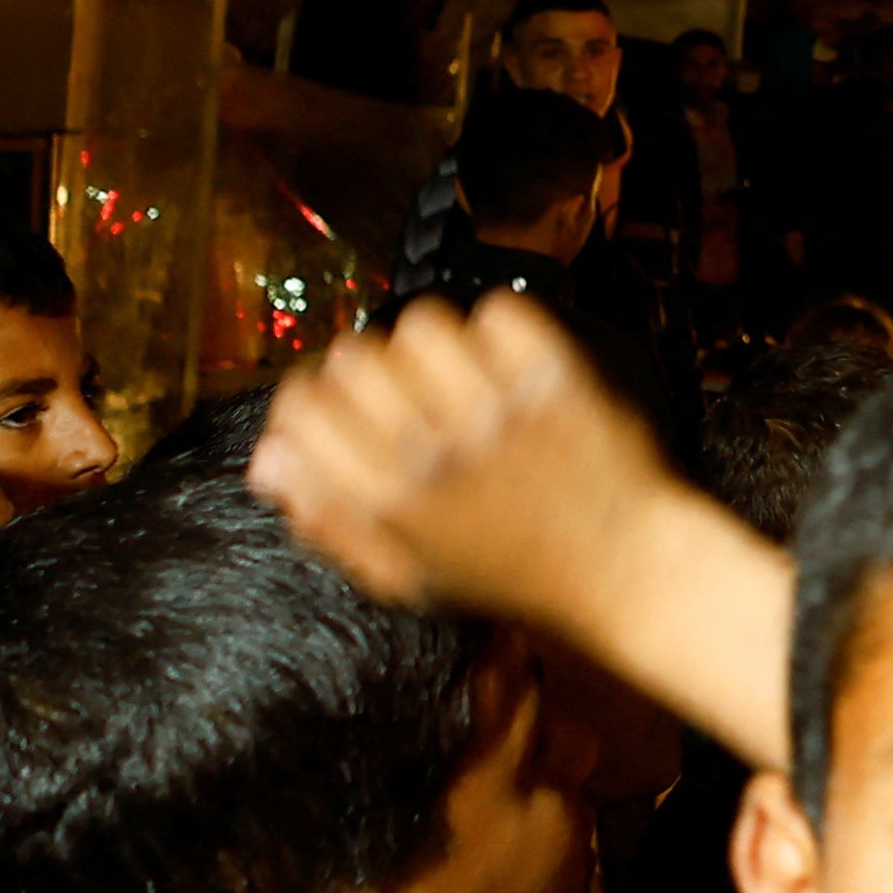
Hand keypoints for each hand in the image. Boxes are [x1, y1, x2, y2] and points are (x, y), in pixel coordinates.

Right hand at [254, 294, 662, 634]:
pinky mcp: (555, 379)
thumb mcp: (406, 578)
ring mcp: (498, 411)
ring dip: (432, 346)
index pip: (303, 405)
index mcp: (390, 502)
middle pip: (353, 356)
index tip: (335, 410)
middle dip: (368, 371)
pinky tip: (505, 369)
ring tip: (456, 380)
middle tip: (401, 398)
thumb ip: (330, 522)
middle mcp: (436, 450)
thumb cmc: (511, 576)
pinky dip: (500, 332)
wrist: (625, 570)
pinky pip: (499, 314)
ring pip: (422, 324)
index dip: (311, 400)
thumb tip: (267, 461)